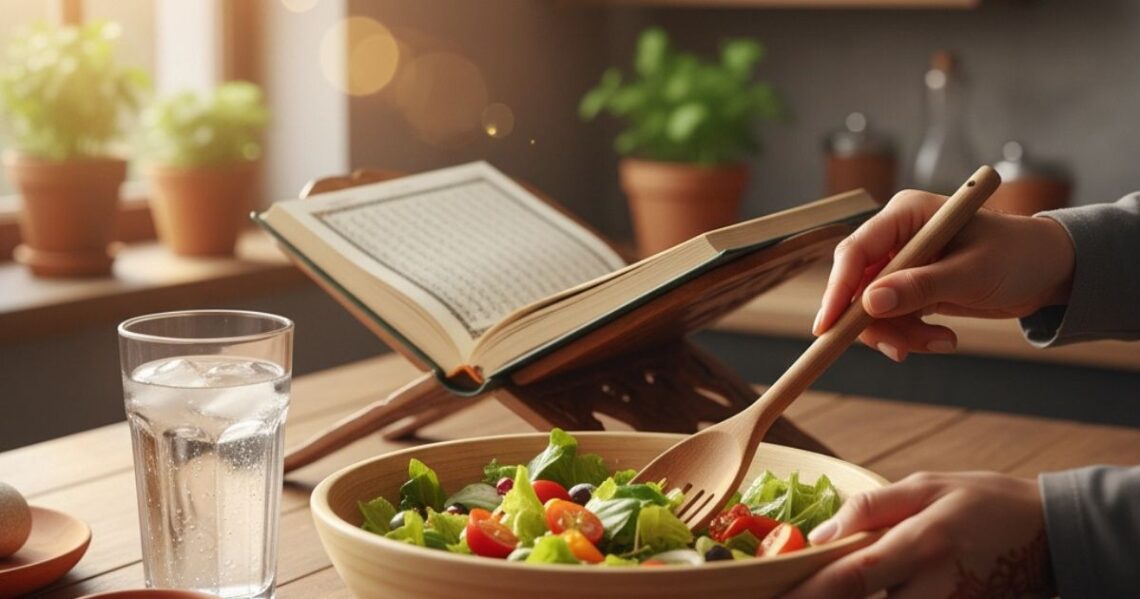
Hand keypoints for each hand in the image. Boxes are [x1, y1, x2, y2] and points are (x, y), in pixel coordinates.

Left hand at [785, 472, 1053, 598]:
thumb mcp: (927, 486)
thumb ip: (870, 510)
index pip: (852, 577)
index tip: (770, 594)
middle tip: (783, 590)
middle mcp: (933, 587)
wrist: (1054, 537)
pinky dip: (882, 598)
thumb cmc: (984, 502)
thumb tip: (818, 536)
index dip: (807, 593)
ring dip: (848, 597)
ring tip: (828, 580)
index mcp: (922, 544)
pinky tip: (868, 586)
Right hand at [813, 190, 1075, 360]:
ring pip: (873, 309)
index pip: (856, 251)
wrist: (1049, 271)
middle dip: (875, 322)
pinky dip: (911, 336)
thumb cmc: (1018, 256)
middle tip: (899, 349)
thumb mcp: (971, 273)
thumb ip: (920, 287)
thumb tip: (869, 303)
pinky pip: (892, 319)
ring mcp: (902, 264)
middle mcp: (897, 237)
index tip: (827, 326)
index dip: (838, 289)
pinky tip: (942, 339)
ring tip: (940, 342)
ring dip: (900, 334)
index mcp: (906, 214)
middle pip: (857, 285)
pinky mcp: (911, 288)